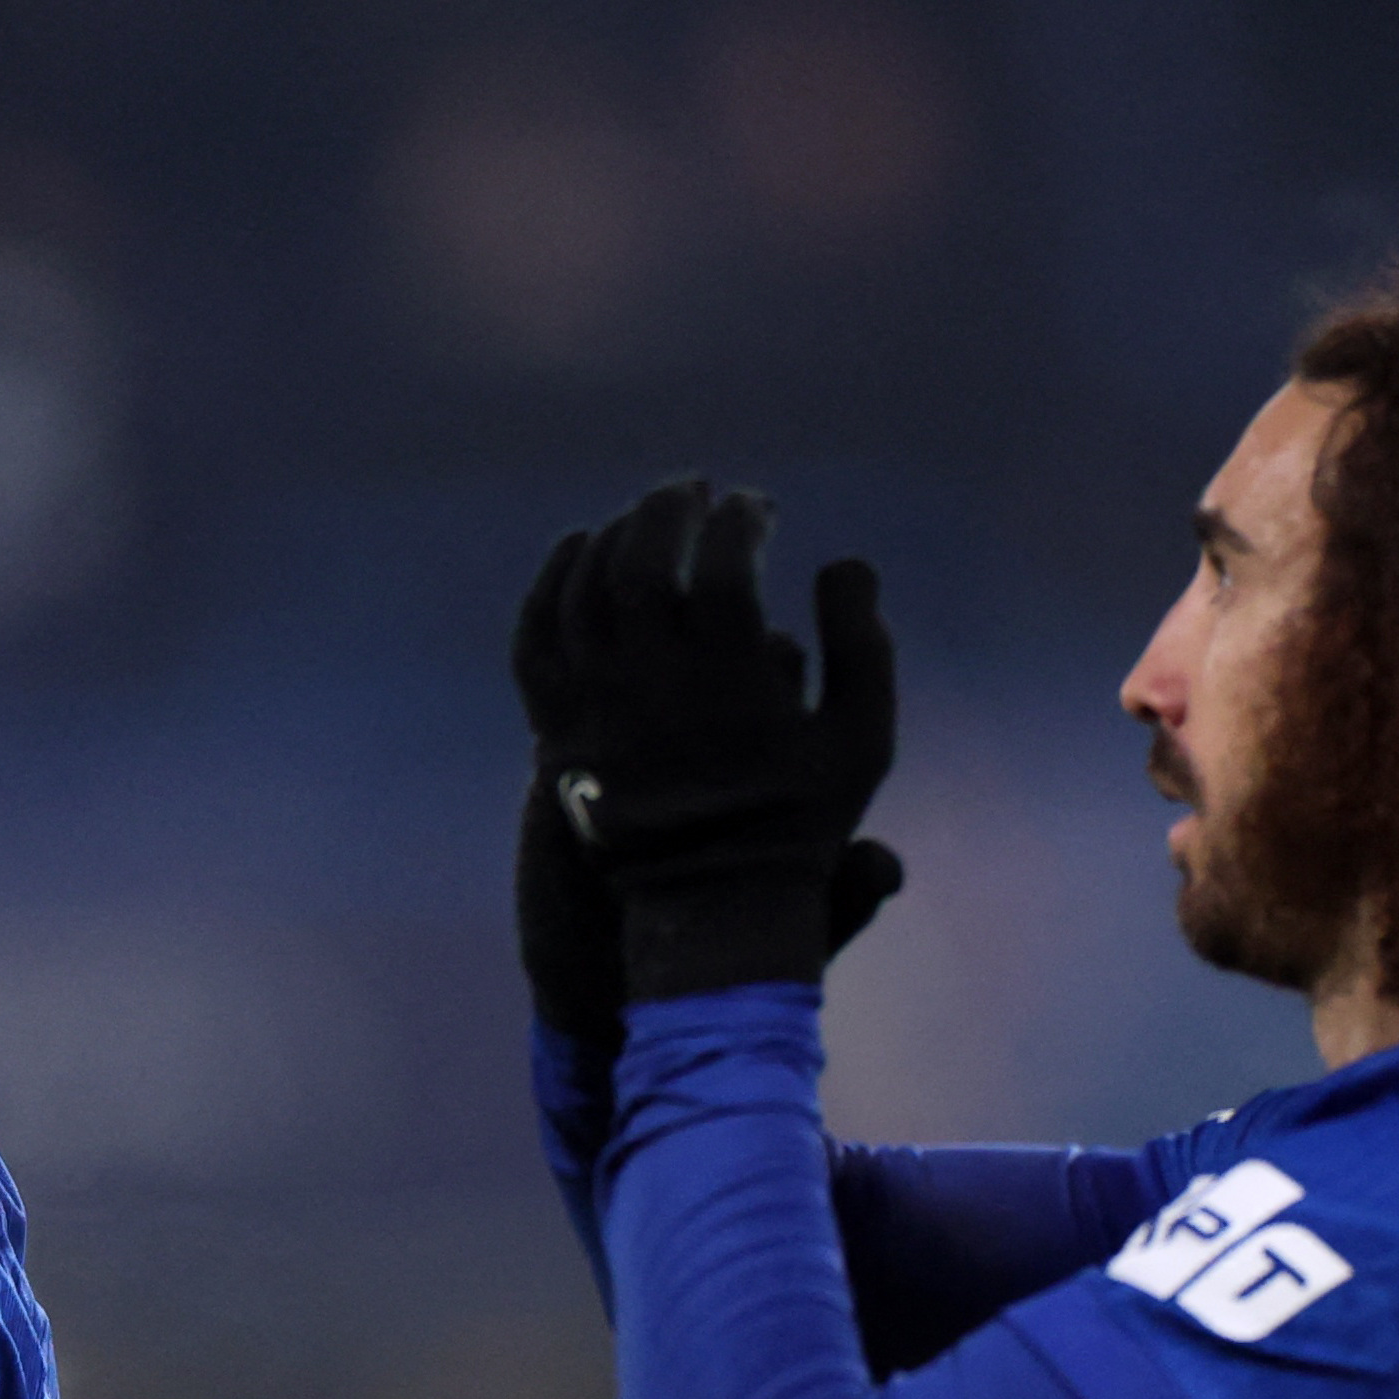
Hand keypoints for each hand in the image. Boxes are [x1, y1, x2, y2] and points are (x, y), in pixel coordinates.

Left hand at [521, 476, 900, 1002]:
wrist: (709, 910)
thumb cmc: (798, 821)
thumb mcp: (862, 740)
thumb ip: (862, 645)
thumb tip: (843, 563)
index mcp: (728, 682)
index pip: (725, 562)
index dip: (743, 519)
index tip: (759, 506)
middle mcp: (649, 686)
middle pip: (642, 559)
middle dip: (672, 508)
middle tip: (698, 489)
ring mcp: (592, 707)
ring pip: (585, 589)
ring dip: (617, 534)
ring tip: (649, 516)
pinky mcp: (555, 728)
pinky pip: (536, 636)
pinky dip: (553, 581)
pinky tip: (577, 546)